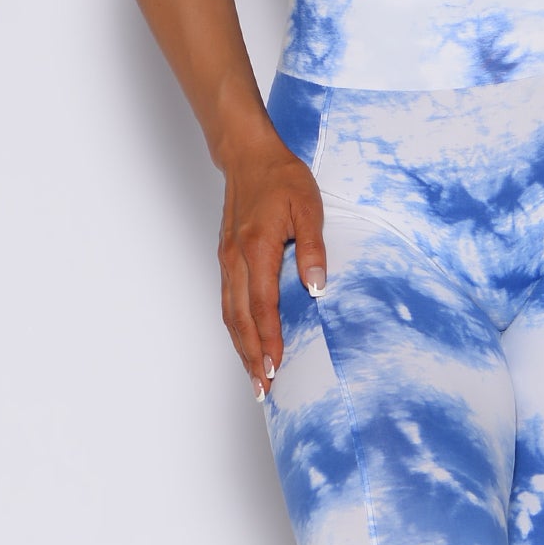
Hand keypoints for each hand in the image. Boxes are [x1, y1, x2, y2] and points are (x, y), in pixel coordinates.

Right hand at [218, 135, 327, 400]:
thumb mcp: (308, 206)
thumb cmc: (282, 178)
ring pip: (229, 313)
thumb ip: (312, 247)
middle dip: (251, 356)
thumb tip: (317, 288)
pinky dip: (235, 327)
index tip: (276, 367)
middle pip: (239, 319)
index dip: (268, 339)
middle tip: (263, 388)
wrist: (250, 156)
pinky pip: (227, 301)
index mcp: (256, 247)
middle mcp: (236, 259)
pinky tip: (245, 340)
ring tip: (253, 375)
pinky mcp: (226, 258)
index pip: (262, 305)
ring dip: (240, 346)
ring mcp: (227, 259)